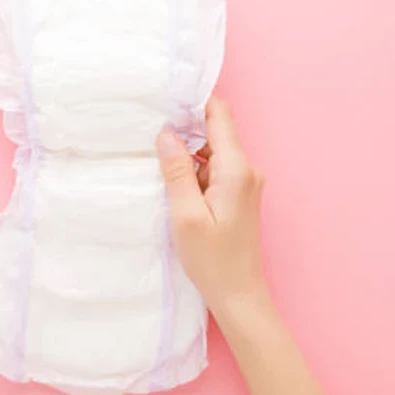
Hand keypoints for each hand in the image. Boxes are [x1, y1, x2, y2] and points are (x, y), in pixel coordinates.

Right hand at [156, 97, 266, 314]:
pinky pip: (213, 170)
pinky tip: (171, 181)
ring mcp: (243, 183)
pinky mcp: (237, 195)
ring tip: (154, 157)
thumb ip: (177, 171)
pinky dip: (193, 170)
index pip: (219, 115)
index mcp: (236, 169)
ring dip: (186, 152)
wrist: (239, 295)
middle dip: (184, 127)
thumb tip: (166, 134)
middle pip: (215, 131)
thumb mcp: (185, 215)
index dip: (194, 102)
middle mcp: (245, 170)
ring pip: (211, 151)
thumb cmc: (212, 260)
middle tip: (149, 129)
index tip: (165, 99)